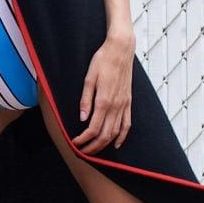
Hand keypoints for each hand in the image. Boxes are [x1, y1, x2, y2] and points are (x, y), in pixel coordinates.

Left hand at [71, 30, 134, 151]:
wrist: (120, 50)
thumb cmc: (102, 61)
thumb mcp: (89, 78)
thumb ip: (85, 100)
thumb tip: (82, 119)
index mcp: (104, 100)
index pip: (93, 128)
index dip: (83, 139)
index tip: (75, 144)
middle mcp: (116, 105)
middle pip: (105, 134)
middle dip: (93, 146)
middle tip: (82, 152)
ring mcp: (124, 105)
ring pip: (116, 132)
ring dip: (105, 144)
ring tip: (94, 149)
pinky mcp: (128, 102)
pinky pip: (127, 124)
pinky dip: (122, 136)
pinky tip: (116, 143)